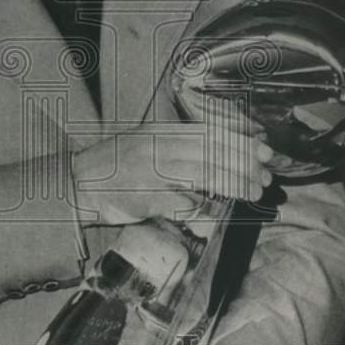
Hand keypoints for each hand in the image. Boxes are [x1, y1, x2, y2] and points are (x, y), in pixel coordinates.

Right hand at [72, 121, 273, 226]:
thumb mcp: (144, 144)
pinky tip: (220, 213)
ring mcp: (151, 172)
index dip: (240, 139)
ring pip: (204, 174)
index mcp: (160, 132)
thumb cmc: (113, 167)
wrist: (77, 185)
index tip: (263, 148)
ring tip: (254, 192)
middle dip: (244, 163)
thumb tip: (218, 153)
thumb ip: (176, 146)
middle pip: (211, 151)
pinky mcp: (146, 197)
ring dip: (234, 184)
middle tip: (266, 175)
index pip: (209, 131)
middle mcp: (158, 147)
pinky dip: (205, 208)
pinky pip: (184, 203)